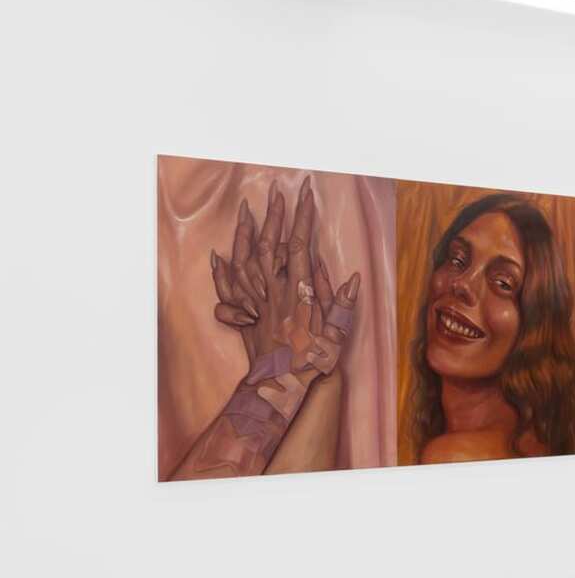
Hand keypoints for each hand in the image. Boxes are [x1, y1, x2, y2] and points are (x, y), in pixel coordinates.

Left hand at [209, 178, 359, 383]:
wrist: (281, 384)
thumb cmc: (312, 361)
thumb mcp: (338, 334)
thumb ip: (344, 305)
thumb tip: (353, 279)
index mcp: (298, 292)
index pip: (298, 246)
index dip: (302, 219)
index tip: (307, 197)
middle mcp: (274, 292)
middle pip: (269, 246)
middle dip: (276, 216)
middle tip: (280, 192)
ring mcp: (257, 302)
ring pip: (245, 260)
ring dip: (245, 233)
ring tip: (246, 211)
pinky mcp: (246, 314)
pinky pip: (229, 288)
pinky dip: (222, 269)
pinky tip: (218, 255)